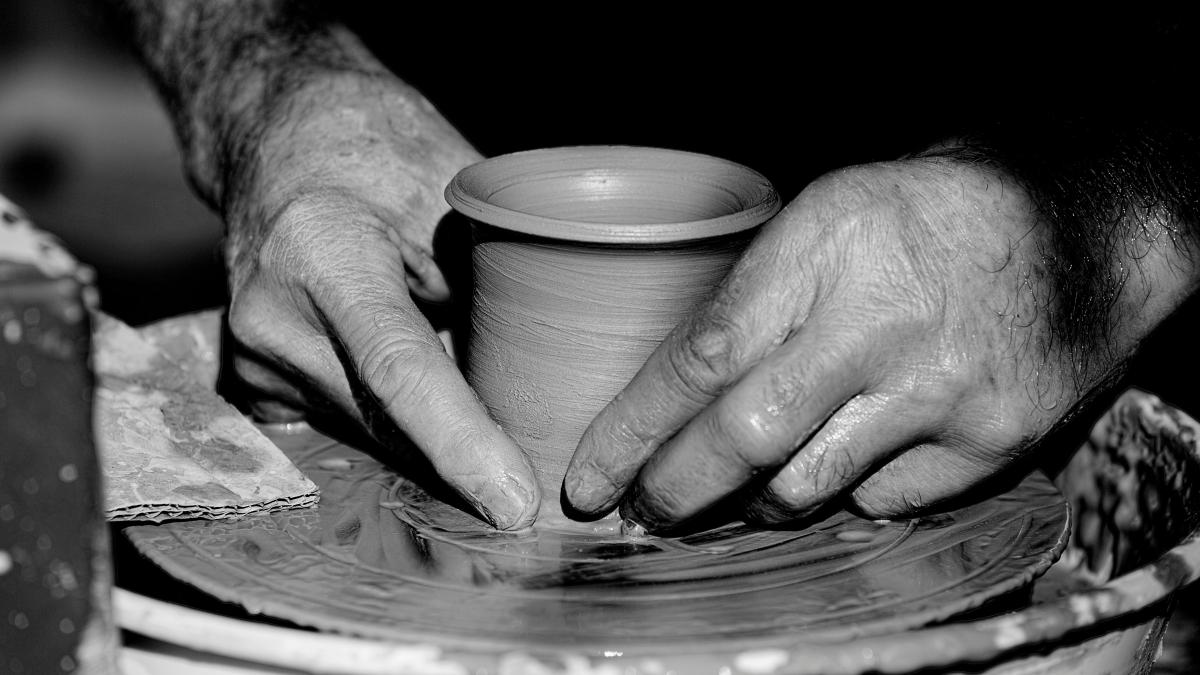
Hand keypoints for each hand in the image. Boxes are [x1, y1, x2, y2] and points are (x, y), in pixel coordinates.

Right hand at [223, 72, 538, 528]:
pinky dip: (396, 427)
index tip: (514, 503)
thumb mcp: (453, 189)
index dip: (461, 442)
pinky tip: (428, 404)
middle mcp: (271, 314)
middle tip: (537, 484)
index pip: (399, 367)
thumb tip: (555, 377)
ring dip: (431, 444)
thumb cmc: (378, 150)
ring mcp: (252, 356)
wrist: (276, 140)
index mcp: (321, 248)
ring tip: (483, 422)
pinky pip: (344, 426)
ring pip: (368, 435)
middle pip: (386, 422)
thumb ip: (494, 275)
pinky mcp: (251, 383)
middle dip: (465, 462)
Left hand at [564, 159, 1141, 530]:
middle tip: (644, 509)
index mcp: (826, 246)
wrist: (1080, 231)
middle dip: (675, 490)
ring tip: (730, 495)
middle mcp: (881, 321)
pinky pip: (880, 500)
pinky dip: (843, 493)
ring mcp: (939, 388)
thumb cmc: (931, 218)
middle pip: (744, 438)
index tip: (592, 477)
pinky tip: (836, 466)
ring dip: (751, 503)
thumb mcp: (830, 216)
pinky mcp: (988, 441)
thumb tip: (677, 393)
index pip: (702, 356)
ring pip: (806, 487)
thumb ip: (757, 296)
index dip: (633, 429)